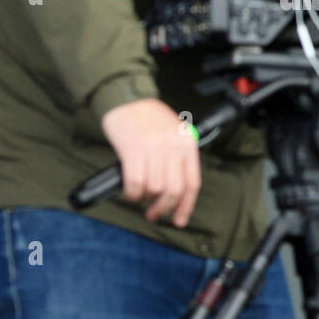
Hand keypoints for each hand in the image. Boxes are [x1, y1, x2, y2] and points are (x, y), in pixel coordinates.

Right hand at [101, 98, 200, 227]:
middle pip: (173, 190)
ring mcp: (153, 149)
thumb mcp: (173, 132)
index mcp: (187, 143)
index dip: (186, 207)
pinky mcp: (133, 150)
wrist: (126, 98)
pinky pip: (135, 182)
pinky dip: (131, 193)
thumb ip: (177, 156)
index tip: (178, 220)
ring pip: (154, 189)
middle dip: (163, 208)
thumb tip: (173, 190)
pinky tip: (129, 192)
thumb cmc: (147, 116)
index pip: (192, 183)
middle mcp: (173, 147)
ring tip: (138, 197)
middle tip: (153, 214)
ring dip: (144, 199)